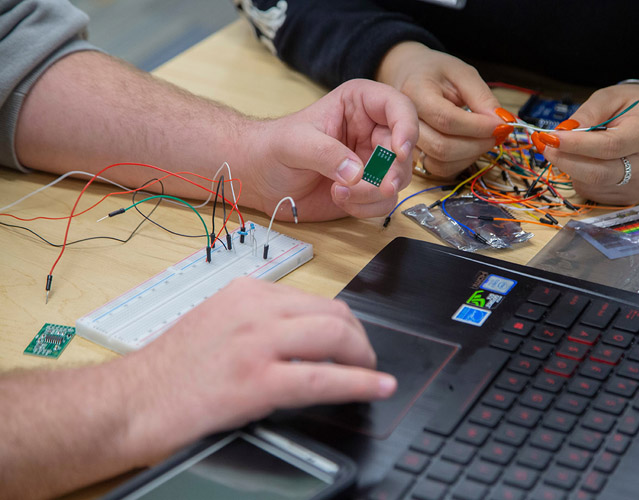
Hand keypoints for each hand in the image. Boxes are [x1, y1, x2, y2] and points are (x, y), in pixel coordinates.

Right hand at [120, 277, 396, 463]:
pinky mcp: (256, 380)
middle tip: (365, 359)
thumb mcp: (218, 323)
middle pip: (332, 313)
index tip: (351, 339)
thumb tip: (300, 334)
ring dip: (363, 356)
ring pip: (334, 336)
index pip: (313, 299)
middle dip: (359, 337)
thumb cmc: (168, 369)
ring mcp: (256, 343)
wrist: (129, 401)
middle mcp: (254, 309)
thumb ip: (258, 320)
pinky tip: (377, 387)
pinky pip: (323, 378)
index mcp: (245, 292)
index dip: (342, 323)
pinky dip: (359, 383)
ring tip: (371, 372)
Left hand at [244, 79, 417, 220]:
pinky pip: (384, 202)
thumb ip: (325, 153)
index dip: (406, 127)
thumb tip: (356, 173)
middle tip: (380, 186)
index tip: (399, 150)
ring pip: (397, 179)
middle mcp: (372, 131)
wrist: (258, 177)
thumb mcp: (295, 142)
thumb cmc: (272, 147)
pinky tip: (340, 199)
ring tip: (339, 192)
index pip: (398, 107)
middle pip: (404, 150)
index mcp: (359, 105)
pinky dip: (366, 207)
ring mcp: (371, 162)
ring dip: (373, 193)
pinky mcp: (367, 189)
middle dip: (392, 172)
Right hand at [376, 42, 503, 178]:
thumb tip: (501, 122)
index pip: (447, 119)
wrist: (408, 76)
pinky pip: (439, 170)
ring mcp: (406, 142)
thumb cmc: (434, 72)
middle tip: (498, 133)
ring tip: (484, 137)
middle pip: (443, 147)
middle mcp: (404, 122)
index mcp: (414, 93)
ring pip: (441, 163)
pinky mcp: (414, 156)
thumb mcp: (461, 73)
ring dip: (471, 155)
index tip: (501, 124)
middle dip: (478, 144)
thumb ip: (481, 97)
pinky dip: (461, 163)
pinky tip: (470, 146)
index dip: (478, 126)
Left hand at [542, 77, 638, 204]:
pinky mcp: (630, 196)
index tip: (550, 137)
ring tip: (571, 149)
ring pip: (591, 184)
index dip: (575, 145)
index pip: (607, 146)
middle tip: (546, 146)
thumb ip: (587, 113)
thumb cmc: (636, 108)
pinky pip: (593, 191)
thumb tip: (561, 132)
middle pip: (598, 172)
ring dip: (572, 167)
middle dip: (565, 160)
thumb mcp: (611, 97)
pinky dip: (581, 177)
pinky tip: (588, 161)